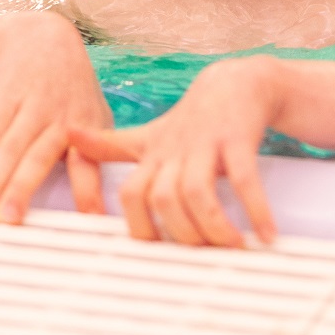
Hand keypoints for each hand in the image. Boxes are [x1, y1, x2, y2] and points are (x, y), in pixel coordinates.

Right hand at [0, 11, 113, 223]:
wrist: (42, 38)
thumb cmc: (74, 90)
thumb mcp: (95, 114)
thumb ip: (100, 153)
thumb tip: (104, 201)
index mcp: (88, 127)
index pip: (89, 164)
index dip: (89, 191)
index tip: (89, 219)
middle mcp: (59, 118)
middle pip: (37, 157)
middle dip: (23, 189)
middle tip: (9, 220)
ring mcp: (30, 108)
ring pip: (8, 150)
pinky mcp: (4, 101)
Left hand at [68, 55, 278, 247]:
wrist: (238, 83)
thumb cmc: (191, 119)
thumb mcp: (149, 133)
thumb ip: (110, 145)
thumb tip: (68, 136)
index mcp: (153, 154)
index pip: (130, 194)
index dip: (138, 226)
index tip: (158, 249)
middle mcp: (175, 149)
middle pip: (162, 198)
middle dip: (180, 232)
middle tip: (203, 252)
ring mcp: (206, 143)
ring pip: (196, 191)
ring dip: (213, 226)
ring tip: (232, 246)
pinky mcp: (238, 137)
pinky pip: (244, 179)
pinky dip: (256, 210)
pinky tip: (266, 234)